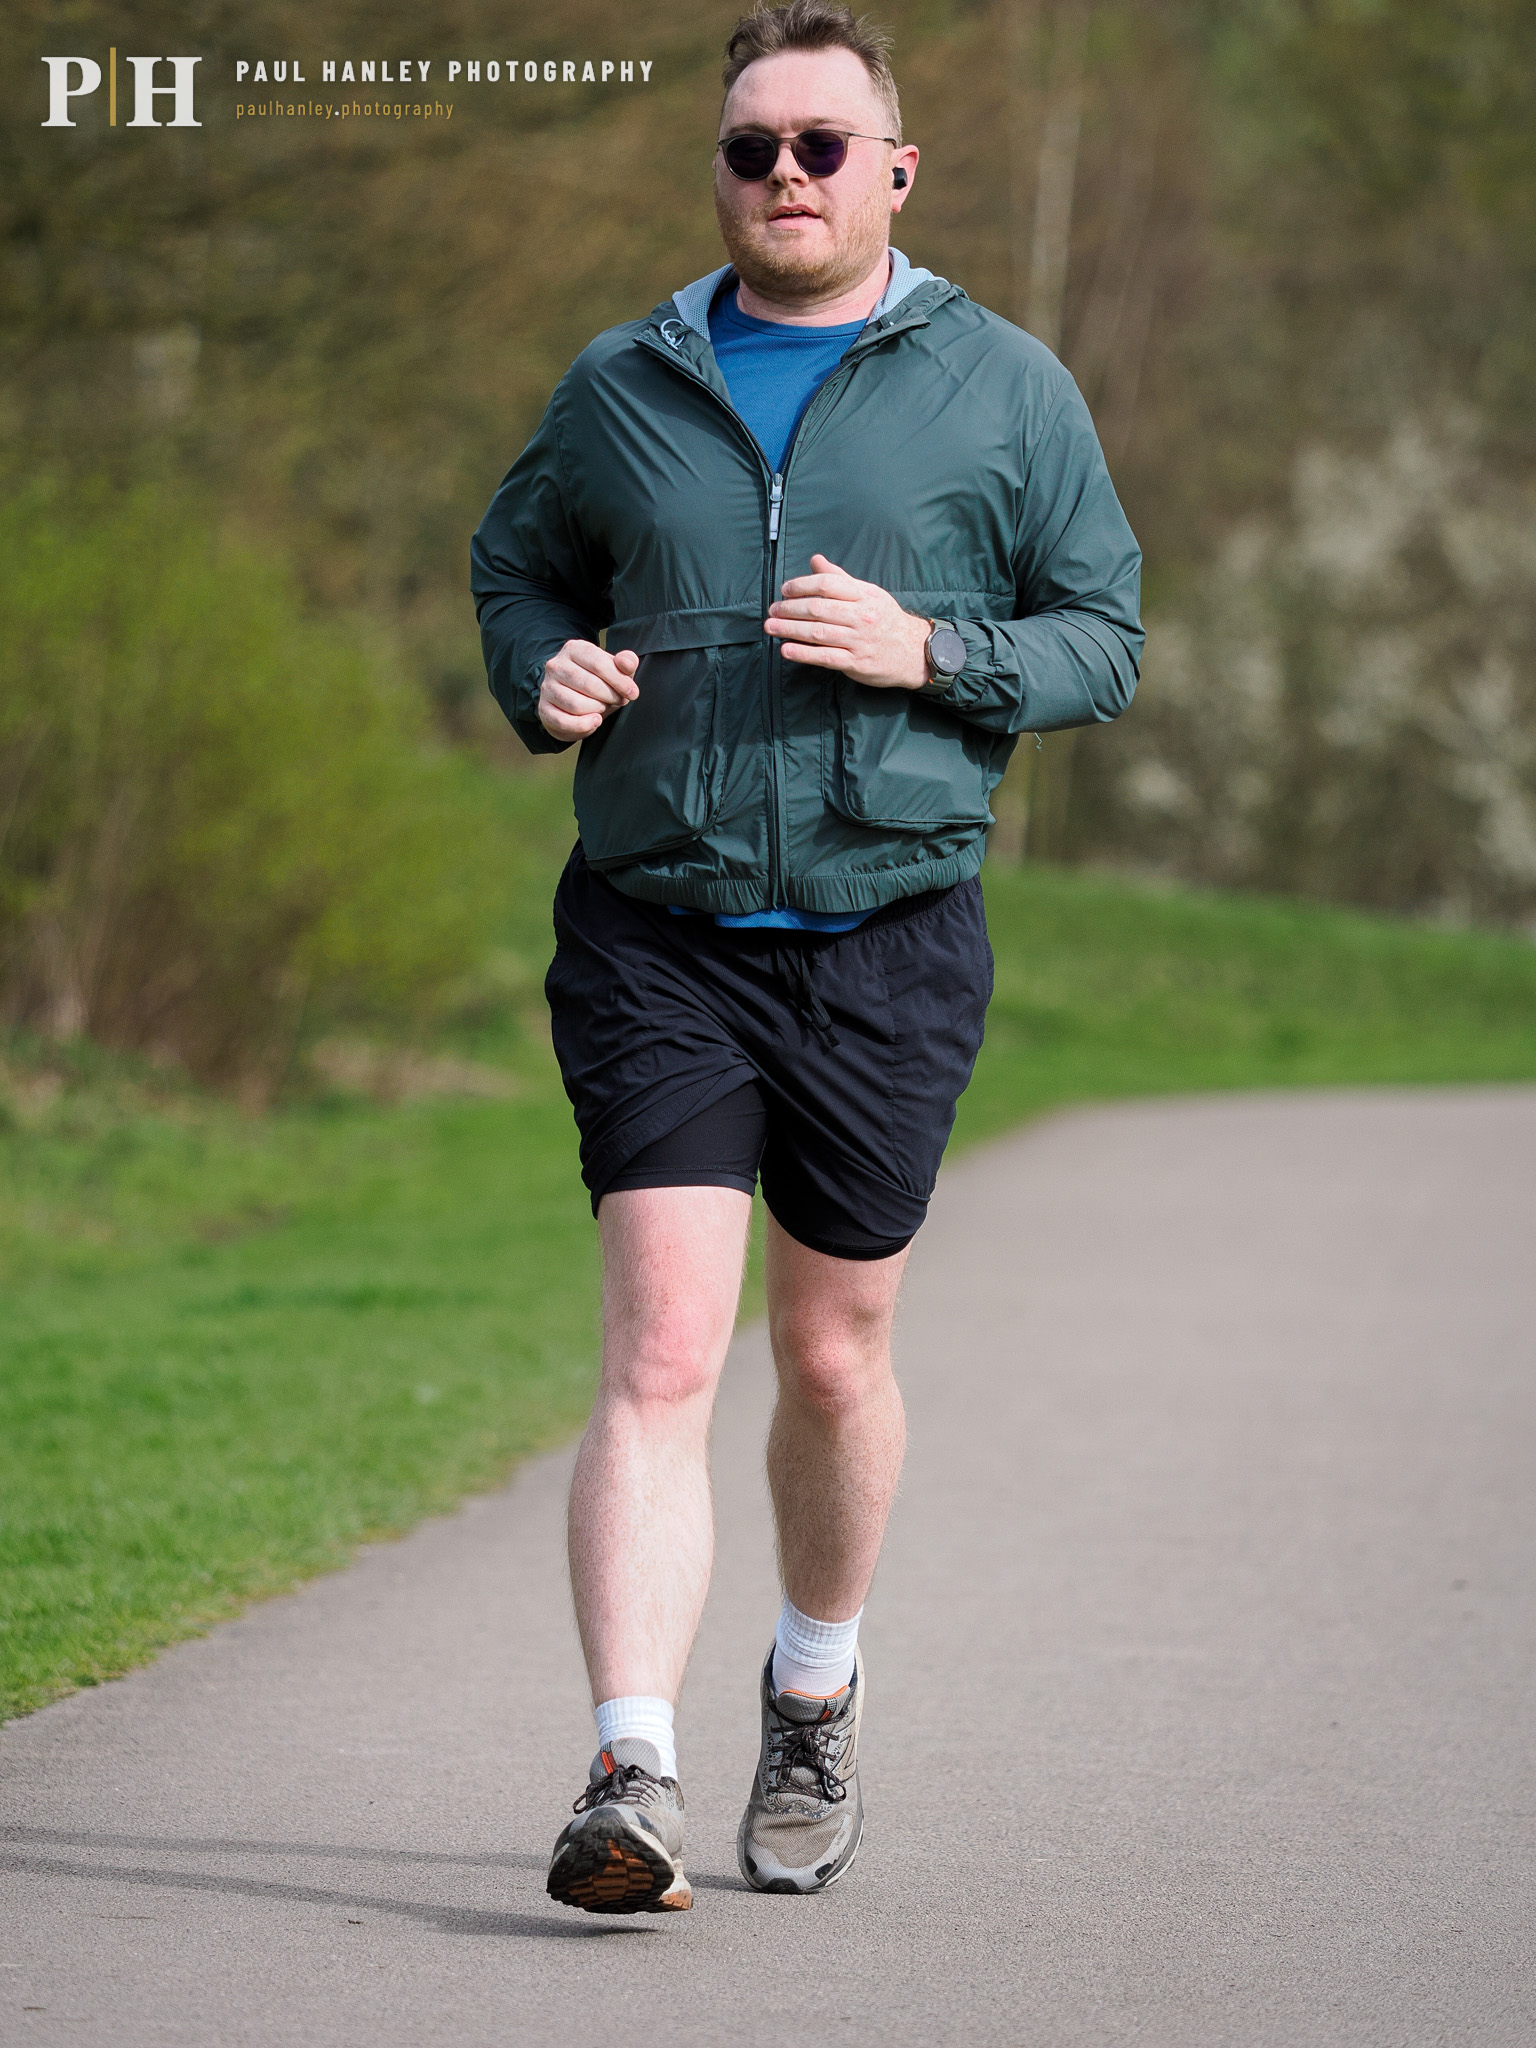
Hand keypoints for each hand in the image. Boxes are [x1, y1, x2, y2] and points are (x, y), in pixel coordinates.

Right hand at [537, 639, 639, 740]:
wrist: (572, 702)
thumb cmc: (597, 683)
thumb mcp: (613, 670)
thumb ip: (625, 663)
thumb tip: (628, 662)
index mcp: (574, 649)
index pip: (598, 663)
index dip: (619, 680)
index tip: (633, 693)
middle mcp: (556, 665)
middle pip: (589, 684)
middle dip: (610, 696)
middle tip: (618, 700)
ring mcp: (547, 687)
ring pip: (576, 704)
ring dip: (597, 710)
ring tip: (602, 707)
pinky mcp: (544, 709)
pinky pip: (564, 721)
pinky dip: (583, 725)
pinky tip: (595, 721)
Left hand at [763, 554, 929, 689]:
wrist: (914, 652)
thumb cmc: (886, 621)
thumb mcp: (869, 594)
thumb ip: (840, 578)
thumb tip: (815, 560)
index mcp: (864, 595)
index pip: (827, 584)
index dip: (802, 585)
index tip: (785, 590)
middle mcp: (862, 616)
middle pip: (818, 608)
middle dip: (790, 608)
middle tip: (772, 610)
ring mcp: (859, 640)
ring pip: (818, 632)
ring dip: (790, 629)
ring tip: (771, 627)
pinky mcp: (856, 663)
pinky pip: (825, 657)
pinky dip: (803, 653)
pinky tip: (786, 650)